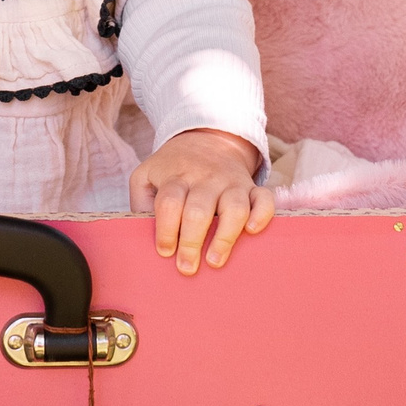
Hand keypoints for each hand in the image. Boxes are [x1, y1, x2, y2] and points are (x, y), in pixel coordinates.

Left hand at [130, 129, 272, 274]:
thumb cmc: (172, 168)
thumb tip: (142, 233)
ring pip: (234, 207)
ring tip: (214, 261)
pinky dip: (262, 214)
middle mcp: (205, 178)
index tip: (165, 251)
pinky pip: (264, 199)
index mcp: (176, 176)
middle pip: (199, 210)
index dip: (166, 230)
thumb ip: (141, 202)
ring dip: (225, 236)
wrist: (206, 138)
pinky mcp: (252, 186)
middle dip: (192, 241)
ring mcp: (231, 182)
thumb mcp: (147, 175)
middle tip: (187, 267)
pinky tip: (252, 231)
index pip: (169, 203)